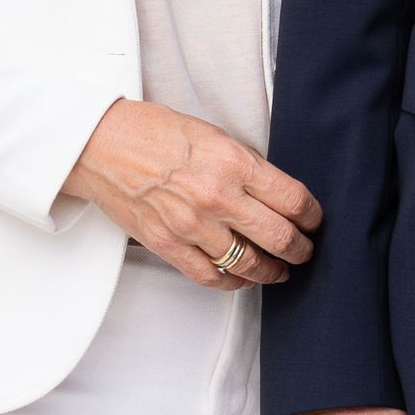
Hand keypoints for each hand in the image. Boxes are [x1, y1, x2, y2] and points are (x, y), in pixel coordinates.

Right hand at [60, 97, 318, 288]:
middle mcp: (217, 197)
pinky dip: (233, 282)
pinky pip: (211, 276)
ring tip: (280, 270)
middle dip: (300, 249)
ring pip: (249, 264)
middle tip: (305, 250)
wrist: (101, 145)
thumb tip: (274, 194)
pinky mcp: (168, 245)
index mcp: (233, 163)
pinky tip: (242, 278)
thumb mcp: (213, 135)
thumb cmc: (152, 132)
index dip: (312, 216)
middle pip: (279, 237)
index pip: (292, 199)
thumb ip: (245, 166)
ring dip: (272, 271)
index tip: (314, 221)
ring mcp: (192, 225)